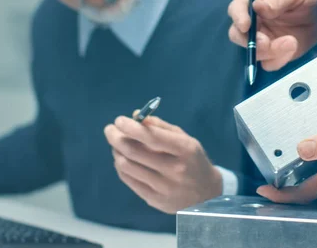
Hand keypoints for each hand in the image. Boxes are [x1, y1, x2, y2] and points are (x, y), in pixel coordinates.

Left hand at [104, 116, 222, 213]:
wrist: (206, 194)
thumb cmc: (192, 160)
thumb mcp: (185, 139)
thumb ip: (160, 126)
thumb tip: (135, 116)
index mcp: (185, 150)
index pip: (152, 137)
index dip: (131, 127)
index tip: (119, 120)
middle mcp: (175, 170)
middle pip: (134, 152)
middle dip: (116, 137)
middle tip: (110, 130)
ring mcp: (163, 187)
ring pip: (127, 166)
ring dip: (116, 151)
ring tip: (117, 145)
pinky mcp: (154, 200)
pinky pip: (128, 180)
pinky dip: (121, 166)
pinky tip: (122, 159)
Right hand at [227, 0, 316, 70]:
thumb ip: (277, 0)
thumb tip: (258, 7)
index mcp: (252, 2)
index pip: (236, 9)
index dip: (238, 17)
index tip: (246, 25)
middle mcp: (252, 22)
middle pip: (237, 35)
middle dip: (251, 42)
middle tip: (266, 42)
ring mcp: (260, 39)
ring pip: (253, 53)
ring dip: (272, 51)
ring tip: (292, 41)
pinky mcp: (270, 54)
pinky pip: (268, 63)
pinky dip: (280, 59)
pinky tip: (292, 48)